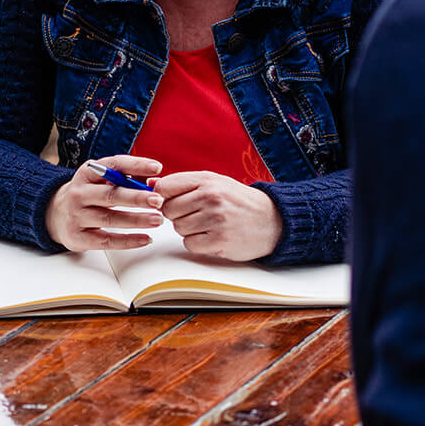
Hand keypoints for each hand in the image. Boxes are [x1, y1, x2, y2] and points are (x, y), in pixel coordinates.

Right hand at [46, 154, 164, 252]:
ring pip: (110, 219)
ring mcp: (76, 215)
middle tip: (158, 200)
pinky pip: (106, 240)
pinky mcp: (78, 237)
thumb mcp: (100, 180)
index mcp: (87, 173)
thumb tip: (154, 183)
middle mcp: (79, 193)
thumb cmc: (88, 194)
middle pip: (111, 195)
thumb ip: (124, 179)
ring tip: (157, 219)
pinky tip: (145, 239)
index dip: (136, 165)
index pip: (113, 165)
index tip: (157, 168)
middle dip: (137, 197)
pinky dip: (128, 241)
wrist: (55, 214)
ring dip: (137, 220)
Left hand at [154, 171, 282, 261]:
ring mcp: (215, 220)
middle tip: (195, 214)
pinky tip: (212, 236)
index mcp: (207, 180)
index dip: (162, 196)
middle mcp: (210, 198)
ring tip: (207, 225)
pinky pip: (189, 244)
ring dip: (188, 230)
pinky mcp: (218, 241)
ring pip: (178, 228)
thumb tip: (152, 185)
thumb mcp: (215, 182)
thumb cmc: (239, 201)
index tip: (170, 200)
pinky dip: (197, 243)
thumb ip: (185, 183)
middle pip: (168, 210)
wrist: (272, 220)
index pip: (166, 187)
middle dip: (177, 215)